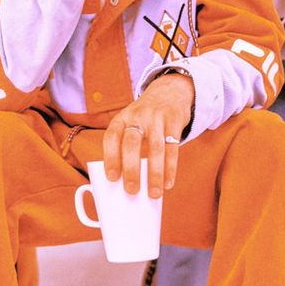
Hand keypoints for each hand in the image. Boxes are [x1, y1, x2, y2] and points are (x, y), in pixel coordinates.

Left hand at [103, 73, 193, 198]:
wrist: (169, 92)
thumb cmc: (144, 118)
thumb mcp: (130, 123)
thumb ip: (125, 145)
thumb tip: (124, 181)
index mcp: (122, 119)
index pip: (111, 137)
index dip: (110, 157)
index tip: (112, 178)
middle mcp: (137, 117)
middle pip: (131, 143)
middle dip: (131, 169)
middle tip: (131, 190)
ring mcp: (157, 118)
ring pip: (155, 148)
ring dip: (154, 173)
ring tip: (153, 194)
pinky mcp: (174, 121)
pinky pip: (173, 148)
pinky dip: (170, 168)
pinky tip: (168, 183)